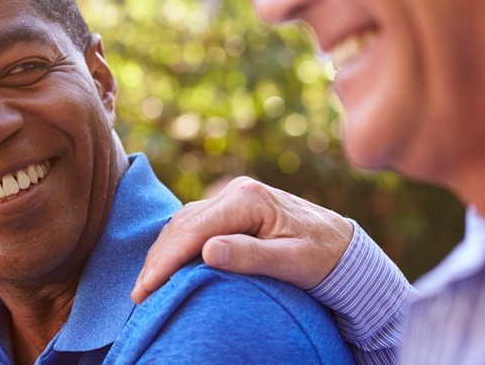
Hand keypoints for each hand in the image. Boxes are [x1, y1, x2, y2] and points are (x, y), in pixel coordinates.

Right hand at [132, 177, 353, 302]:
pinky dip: (176, 244)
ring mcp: (232, 197)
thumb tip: (207, 252)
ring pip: (184, 221)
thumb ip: (250, 256)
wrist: (343, 246)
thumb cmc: (323, 257)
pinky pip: (194, 223)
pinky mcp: (231, 208)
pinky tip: (167, 264)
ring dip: (164, 251)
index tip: (147, 288)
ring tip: (148, 283)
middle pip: (183, 224)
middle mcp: (235, 191)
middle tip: (140, 294)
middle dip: (159, 259)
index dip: (167, 260)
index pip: (195, 230)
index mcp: (248, 199)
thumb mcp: (292, 261)